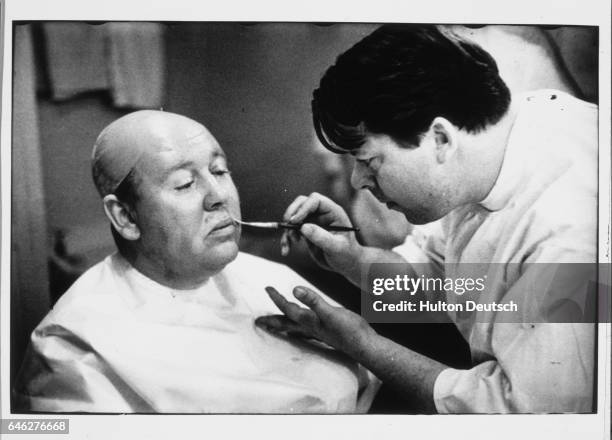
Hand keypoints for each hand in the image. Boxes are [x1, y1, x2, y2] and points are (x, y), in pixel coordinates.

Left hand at [255, 285, 373, 356]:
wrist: (365, 346)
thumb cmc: (349, 330)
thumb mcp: (331, 312)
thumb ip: (313, 300)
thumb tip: (294, 290)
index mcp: (309, 321)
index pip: (288, 308)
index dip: (277, 298)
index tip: (267, 288)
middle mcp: (310, 328)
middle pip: (286, 323)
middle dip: (272, 320)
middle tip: (258, 321)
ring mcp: (318, 332)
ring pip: (295, 328)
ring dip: (284, 325)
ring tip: (275, 324)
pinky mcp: (327, 333)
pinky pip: (306, 330)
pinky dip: (299, 328)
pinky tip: (302, 329)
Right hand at [281, 192, 363, 276]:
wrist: (346, 264)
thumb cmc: (347, 254)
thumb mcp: (337, 247)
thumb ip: (321, 237)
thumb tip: (304, 227)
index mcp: (333, 212)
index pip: (315, 200)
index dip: (304, 207)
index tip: (295, 221)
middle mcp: (322, 214)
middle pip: (302, 203)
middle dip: (292, 213)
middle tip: (287, 225)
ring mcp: (313, 222)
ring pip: (294, 217)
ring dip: (288, 228)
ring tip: (290, 242)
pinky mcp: (306, 231)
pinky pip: (292, 231)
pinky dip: (286, 239)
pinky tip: (286, 250)